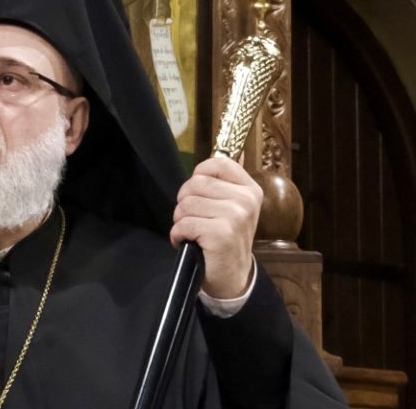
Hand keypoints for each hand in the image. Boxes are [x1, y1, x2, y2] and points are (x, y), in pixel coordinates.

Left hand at [170, 157, 261, 298]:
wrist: (232, 276)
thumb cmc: (227, 239)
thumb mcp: (233, 207)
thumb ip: (228, 181)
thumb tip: (233, 149)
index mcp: (250, 189)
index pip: (217, 163)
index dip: (198, 176)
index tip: (198, 194)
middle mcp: (246, 200)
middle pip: (195, 183)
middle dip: (184, 202)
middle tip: (192, 218)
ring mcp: (235, 216)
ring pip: (186, 204)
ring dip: (180, 220)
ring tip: (192, 231)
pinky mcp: (221, 233)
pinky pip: (183, 224)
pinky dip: (177, 234)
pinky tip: (187, 242)